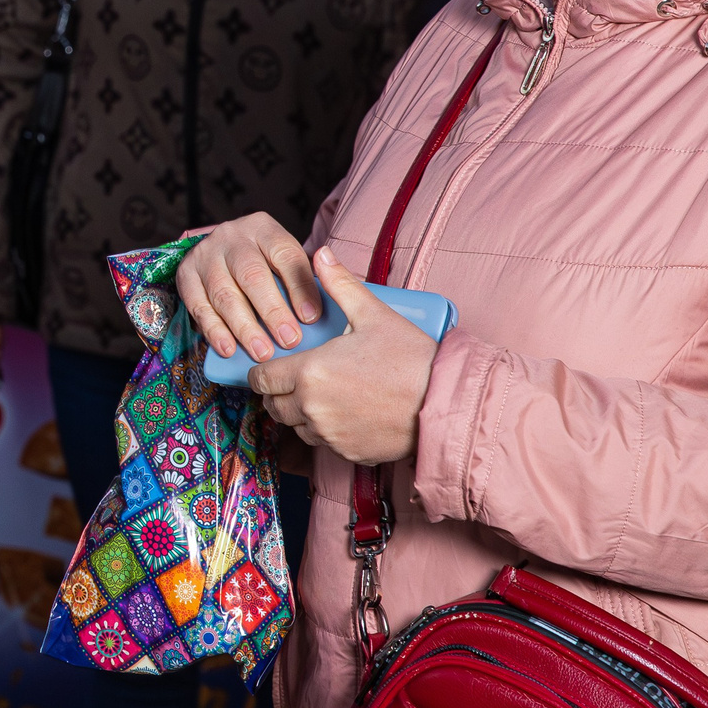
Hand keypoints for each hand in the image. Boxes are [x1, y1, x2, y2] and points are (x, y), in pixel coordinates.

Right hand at [174, 210, 321, 361]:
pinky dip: (214, 331)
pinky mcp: (186, 275)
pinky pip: (199, 307)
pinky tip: (228, 348)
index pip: (285, 255)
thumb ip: (301, 280)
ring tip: (262, 352)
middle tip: (289, 340)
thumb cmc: (262, 263)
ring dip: (244, 328)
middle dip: (272, 312)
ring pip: (224, 294)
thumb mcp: (284, 260)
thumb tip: (316, 316)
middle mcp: (231, 236)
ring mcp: (205, 255)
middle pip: (252, 275)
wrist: (222, 251)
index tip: (311, 317)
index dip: (300, 288)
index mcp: (263, 228)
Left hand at [249, 248, 436, 465]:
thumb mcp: (374, 314)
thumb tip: (321, 254)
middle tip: (297, 377)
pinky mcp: (348, 453)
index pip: (262, 379)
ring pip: (297, 427)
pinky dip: (327, 431)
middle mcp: (313, 409)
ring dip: (301, 413)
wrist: (445, 402)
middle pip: (274, 406)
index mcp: (310, 373)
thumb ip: (340, 284)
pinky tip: (345, 412)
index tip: (273, 364)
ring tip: (322, 393)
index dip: (262, 370)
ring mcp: (330, 435)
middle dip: (279, 392)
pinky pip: (323, 444)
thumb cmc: (411, 358)